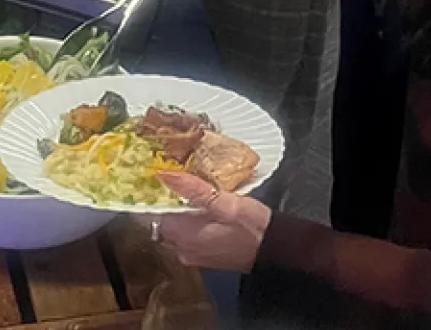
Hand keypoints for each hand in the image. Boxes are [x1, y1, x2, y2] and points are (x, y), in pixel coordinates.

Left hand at [147, 173, 272, 271]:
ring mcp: (192, 255)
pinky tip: (200, 207)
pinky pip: (186, 236)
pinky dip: (188, 222)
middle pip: (162, 221)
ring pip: (174, 229)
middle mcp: (182, 249)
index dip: (157, 194)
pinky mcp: (202, 256)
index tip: (161, 175)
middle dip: (168, 202)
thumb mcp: (225, 203)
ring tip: (190, 189)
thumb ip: (193, 190)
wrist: (275, 250)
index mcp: (184, 236)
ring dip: (179, 211)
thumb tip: (165, 175)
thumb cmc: (252, 226)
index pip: (155, 213)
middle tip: (178, 178)